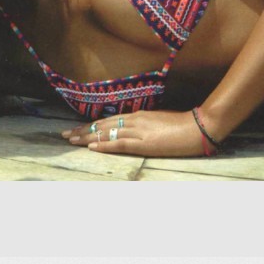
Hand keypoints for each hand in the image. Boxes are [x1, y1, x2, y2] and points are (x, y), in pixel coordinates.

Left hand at [60, 110, 214, 157]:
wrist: (198, 127)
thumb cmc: (182, 125)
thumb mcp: (159, 122)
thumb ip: (144, 125)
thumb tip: (133, 130)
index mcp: (138, 116)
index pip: (109, 121)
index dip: (92, 126)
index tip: (77, 129)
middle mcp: (134, 120)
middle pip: (103, 126)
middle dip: (83, 130)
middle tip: (65, 135)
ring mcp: (139, 131)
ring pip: (107, 134)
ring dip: (87, 137)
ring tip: (72, 140)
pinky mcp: (145, 143)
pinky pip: (120, 144)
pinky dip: (105, 145)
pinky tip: (92, 147)